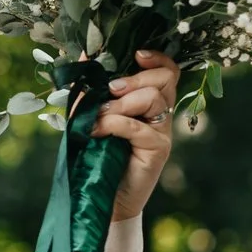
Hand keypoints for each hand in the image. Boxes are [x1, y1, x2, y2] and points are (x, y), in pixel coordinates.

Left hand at [99, 50, 180, 222]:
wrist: (103, 196)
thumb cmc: (98, 155)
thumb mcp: (92, 116)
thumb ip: (91, 90)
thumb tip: (85, 57)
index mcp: (150, 101)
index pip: (167, 70)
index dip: (156, 58)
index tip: (136, 55)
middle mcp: (161, 113)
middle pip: (165, 78)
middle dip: (134, 78)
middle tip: (112, 88)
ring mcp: (162, 131)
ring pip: (153, 98)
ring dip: (121, 102)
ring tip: (99, 115)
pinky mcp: (158, 149)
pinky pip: (137, 126)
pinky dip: (112, 123)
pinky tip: (94, 131)